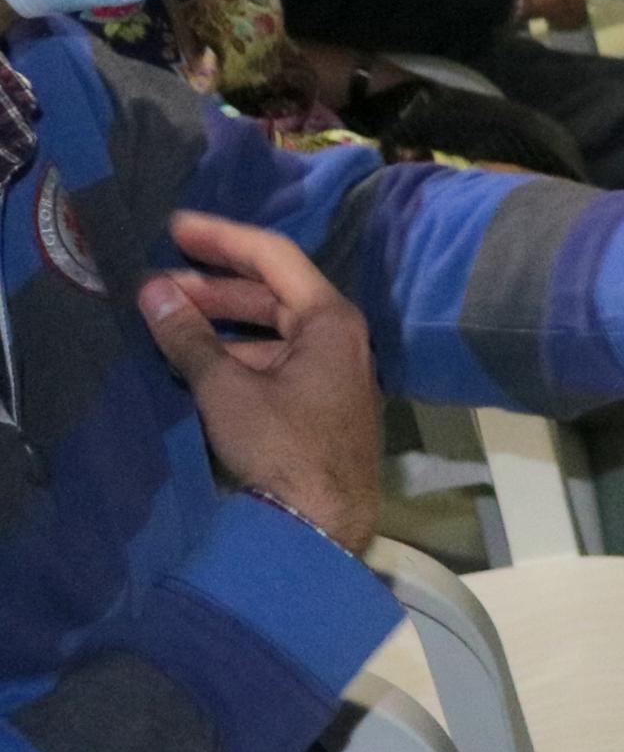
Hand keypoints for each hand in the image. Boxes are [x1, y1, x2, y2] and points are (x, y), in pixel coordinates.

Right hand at [134, 212, 382, 552]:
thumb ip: (189, 337)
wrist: (323, 525)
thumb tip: (154, 291)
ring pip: (271, 331)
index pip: (275, 257)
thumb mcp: (226, 388)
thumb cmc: (283, 448)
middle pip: (272, 294)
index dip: (223, 238)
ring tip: (165, 320)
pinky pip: (275, 361)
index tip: (175, 226)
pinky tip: (194, 360)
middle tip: (156, 284)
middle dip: (213, 286)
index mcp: (331, 320)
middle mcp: (341, 338)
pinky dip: (236, 354)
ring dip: (220, 323)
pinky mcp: (321, 403)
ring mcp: (335, 372)